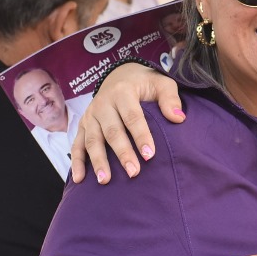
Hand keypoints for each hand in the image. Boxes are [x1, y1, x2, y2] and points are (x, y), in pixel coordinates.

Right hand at [70, 63, 183, 183]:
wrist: (120, 75)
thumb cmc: (145, 83)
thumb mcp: (161, 83)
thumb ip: (170, 98)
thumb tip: (178, 119)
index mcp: (123, 92)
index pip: (133, 117)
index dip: (141, 136)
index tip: (150, 155)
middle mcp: (103, 104)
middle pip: (112, 131)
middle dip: (122, 153)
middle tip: (133, 172)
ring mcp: (90, 115)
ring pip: (93, 140)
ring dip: (98, 161)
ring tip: (105, 180)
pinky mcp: (83, 125)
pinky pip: (77, 144)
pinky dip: (77, 162)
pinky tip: (79, 179)